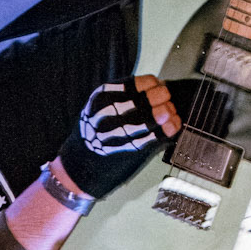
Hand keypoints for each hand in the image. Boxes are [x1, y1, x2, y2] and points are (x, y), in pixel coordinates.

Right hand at [56, 76, 178, 201]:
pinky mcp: (138, 147)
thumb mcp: (98, 108)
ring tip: (166, 117)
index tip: (155, 90)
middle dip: (164, 98)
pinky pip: (164, 132)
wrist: (78, 168)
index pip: (144, 81)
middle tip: (163, 104)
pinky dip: (172, 127)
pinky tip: (169, 127)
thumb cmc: (89, 138)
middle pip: (156, 94)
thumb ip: (122, 97)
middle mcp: (118, 109)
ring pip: (163, 111)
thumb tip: (154, 87)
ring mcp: (129, 128)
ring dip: (170, 112)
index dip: (154, 85)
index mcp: (107, 95)